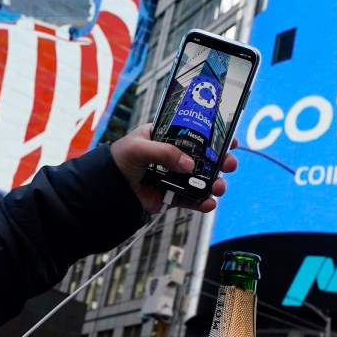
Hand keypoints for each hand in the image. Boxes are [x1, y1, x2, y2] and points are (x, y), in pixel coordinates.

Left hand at [109, 124, 238, 213]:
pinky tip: (208, 203)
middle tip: (229, 164)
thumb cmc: (118, 160)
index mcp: (166, 136)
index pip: (194, 133)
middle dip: (220, 161)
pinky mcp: (171, 196)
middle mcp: (173, 156)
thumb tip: (189, 165)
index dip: (213, 135)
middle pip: (204, 157)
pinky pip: (191, 199)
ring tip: (219, 188)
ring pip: (201, 180)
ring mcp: (174, 177)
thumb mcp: (139, 147)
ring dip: (214, 183)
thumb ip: (164, 152)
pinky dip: (202, 202)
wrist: (106, 189)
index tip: (230, 138)